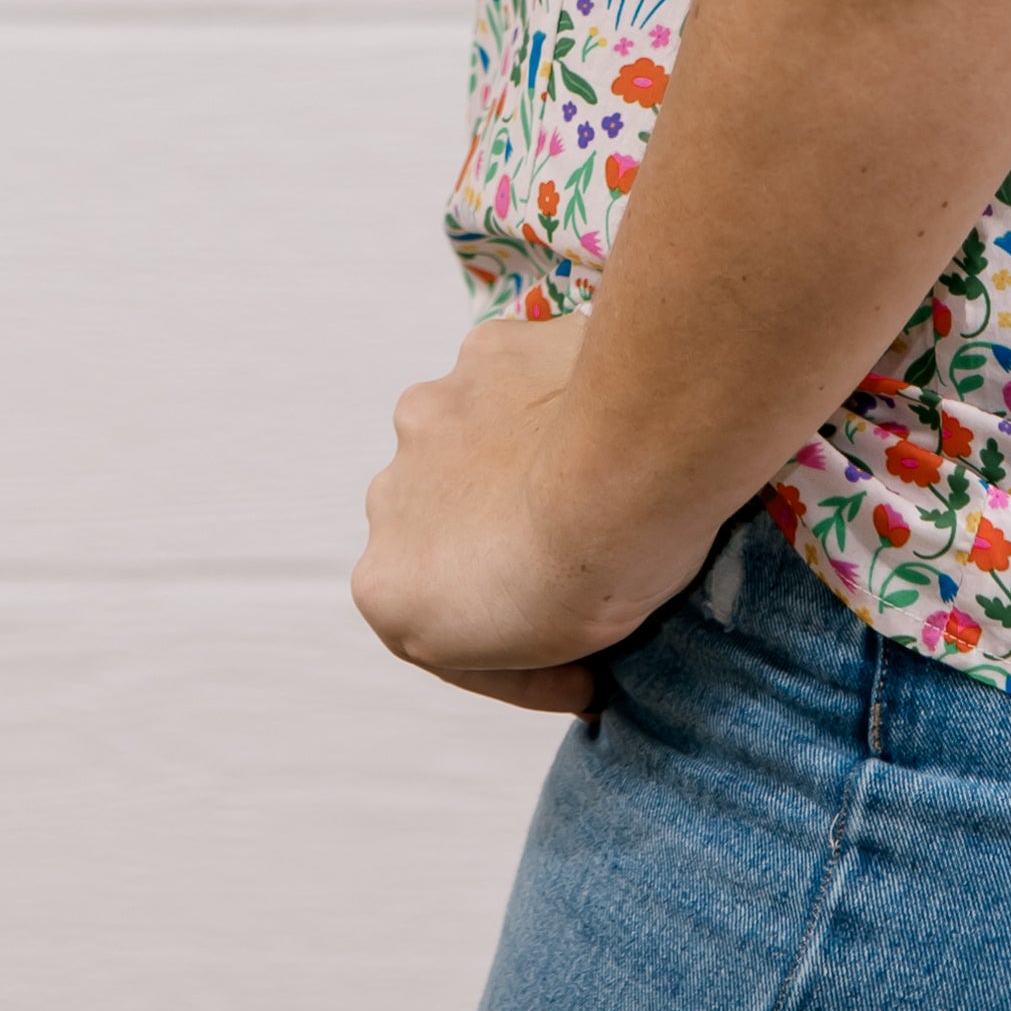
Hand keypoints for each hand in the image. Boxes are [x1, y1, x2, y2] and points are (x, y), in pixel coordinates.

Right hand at [351, 307, 710, 718]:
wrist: (628, 478)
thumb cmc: (588, 581)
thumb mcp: (535, 658)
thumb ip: (508, 633)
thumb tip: (562, 629)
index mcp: (383, 587)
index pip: (441, 619)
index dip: (514, 643)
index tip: (582, 659)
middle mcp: (387, 494)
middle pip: (451, 521)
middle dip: (502, 531)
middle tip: (582, 547)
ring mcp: (432, 413)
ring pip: (477, 442)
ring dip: (520, 456)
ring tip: (599, 475)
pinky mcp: (485, 350)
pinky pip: (518, 379)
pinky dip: (552, 396)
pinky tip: (605, 418)